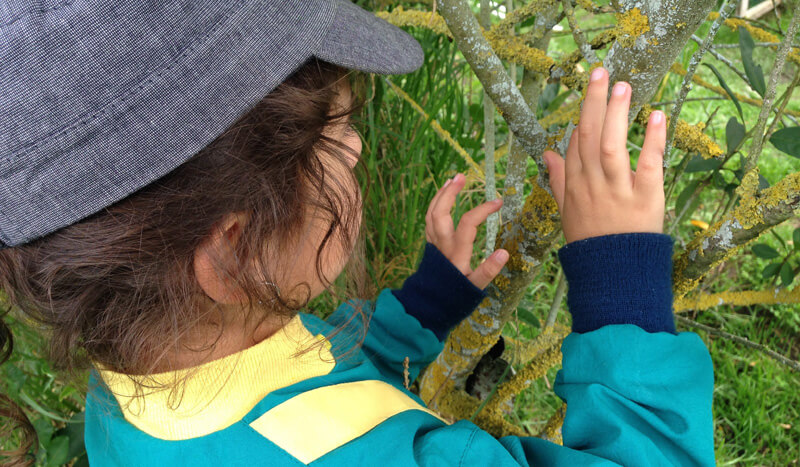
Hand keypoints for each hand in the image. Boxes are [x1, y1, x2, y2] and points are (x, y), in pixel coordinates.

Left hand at [425, 173, 508, 289]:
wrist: (430, 305)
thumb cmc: (456, 296)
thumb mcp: (475, 287)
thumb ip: (488, 270)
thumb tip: (504, 253)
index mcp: (456, 253)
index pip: (468, 223)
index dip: (483, 210)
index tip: (498, 202)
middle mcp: (442, 245)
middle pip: (440, 213)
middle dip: (450, 193)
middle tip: (461, 176)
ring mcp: (433, 244)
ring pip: (431, 214)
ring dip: (440, 195)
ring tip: (451, 180)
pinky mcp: (429, 245)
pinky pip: (429, 221)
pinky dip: (435, 205)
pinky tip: (443, 197)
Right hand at [542, 67, 666, 243]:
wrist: (614, 276)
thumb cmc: (591, 244)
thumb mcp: (567, 212)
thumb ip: (559, 181)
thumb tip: (548, 154)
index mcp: (574, 188)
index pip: (575, 145)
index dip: (583, 116)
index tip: (591, 91)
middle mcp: (592, 186)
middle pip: (589, 137)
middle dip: (594, 102)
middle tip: (601, 72)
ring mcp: (617, 192)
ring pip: (612, 146)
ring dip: (617, 114)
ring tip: (623, 85)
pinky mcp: (646, 200)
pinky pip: (648, 165)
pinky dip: (652, 140)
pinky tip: (657, 116)